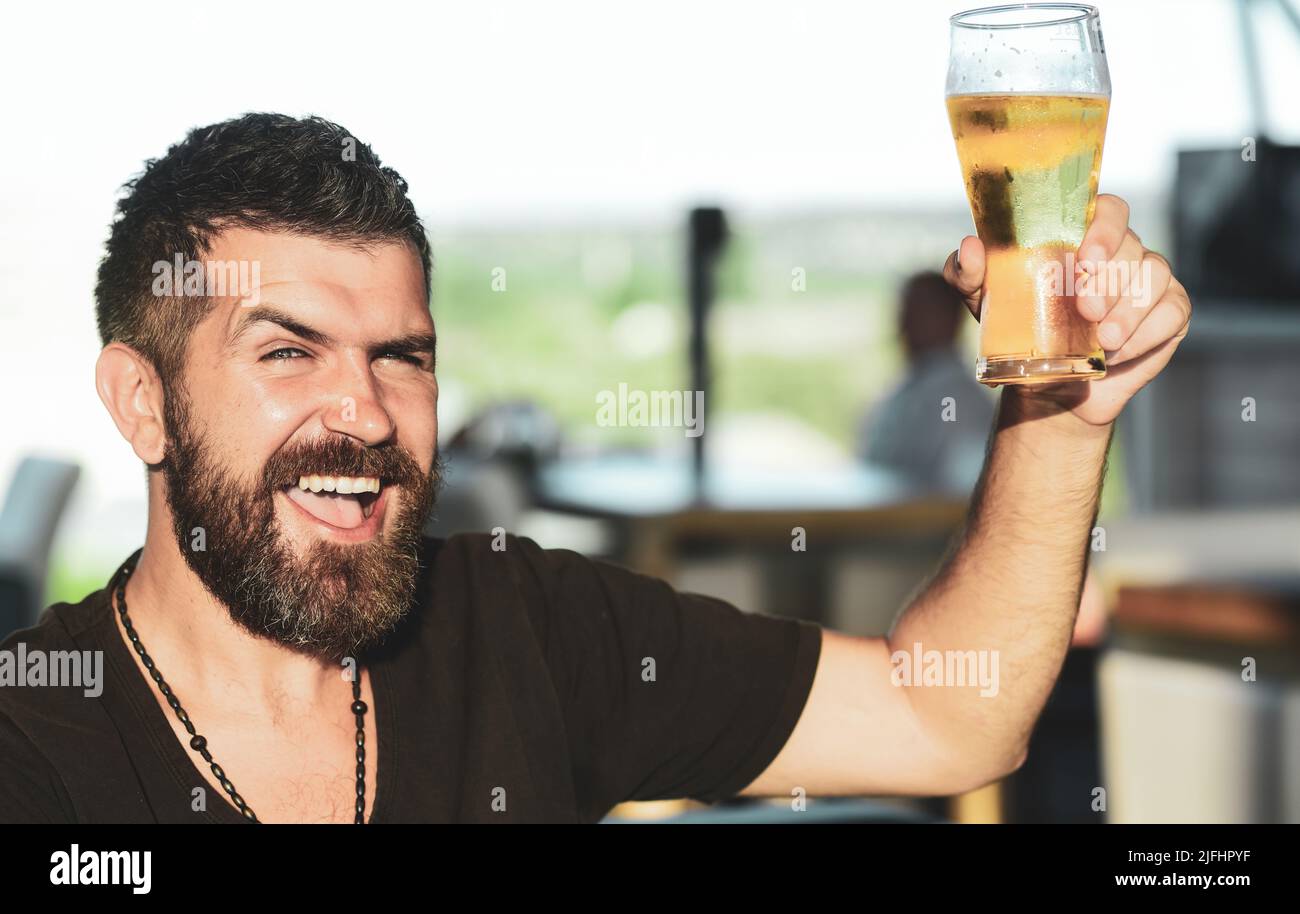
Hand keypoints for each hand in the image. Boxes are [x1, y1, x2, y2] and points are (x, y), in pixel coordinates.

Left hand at [942, 194, 1192, 428]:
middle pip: (1131, 246)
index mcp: (1083, 236)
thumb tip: (970, 247)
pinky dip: (1146, 333)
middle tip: (1086, 308)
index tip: (1085, 257)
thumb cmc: (1018, 328)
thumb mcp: (983, 301)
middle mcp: (1122, 252)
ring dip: (1129, 309)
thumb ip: (967, 273)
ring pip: (1154, 277)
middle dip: (1109, 278)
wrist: (1047, 384)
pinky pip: (1172, 312)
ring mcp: (1149, 281)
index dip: (1104, 227)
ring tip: (1104, 338)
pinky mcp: (1168, 314)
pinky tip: (1117, 351)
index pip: (1108, 210)